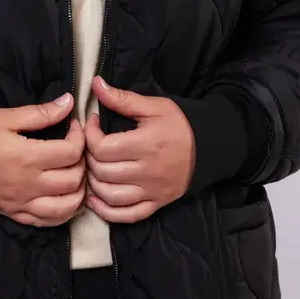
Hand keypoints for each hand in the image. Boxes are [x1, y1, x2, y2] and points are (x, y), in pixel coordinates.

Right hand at [0, 94, 86, 226]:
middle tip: (75, 148)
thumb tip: (69, 103)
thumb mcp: (4, 118)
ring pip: (67, 206)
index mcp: (28, 157)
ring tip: (75, 173)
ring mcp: (23, 203)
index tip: (74, 125)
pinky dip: (64, 211)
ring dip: (79, 190)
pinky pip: (49, 221)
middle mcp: (30, 184)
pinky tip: (65, 197)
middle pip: (74, 180)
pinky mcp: (15, 214)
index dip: (80, 136)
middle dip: (82, 162)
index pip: (71, 152)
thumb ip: (40, 113)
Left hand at [84, 77, 195, 222]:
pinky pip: (127, 215)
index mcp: (145, 145)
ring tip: (92, 167)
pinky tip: (95, 199)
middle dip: (89, 157)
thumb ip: (122, 98)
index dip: (90, 135)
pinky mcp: (156, 204)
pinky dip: (106, 211)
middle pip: (102, 171)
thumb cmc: (180, 124)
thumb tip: (95, 83)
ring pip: (110, 195)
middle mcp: (147, 171)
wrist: (210, 147)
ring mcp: (152, 191)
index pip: (102, 148)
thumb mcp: (153, 106)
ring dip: (94, 182)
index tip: (93, 124)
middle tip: (92, 145)